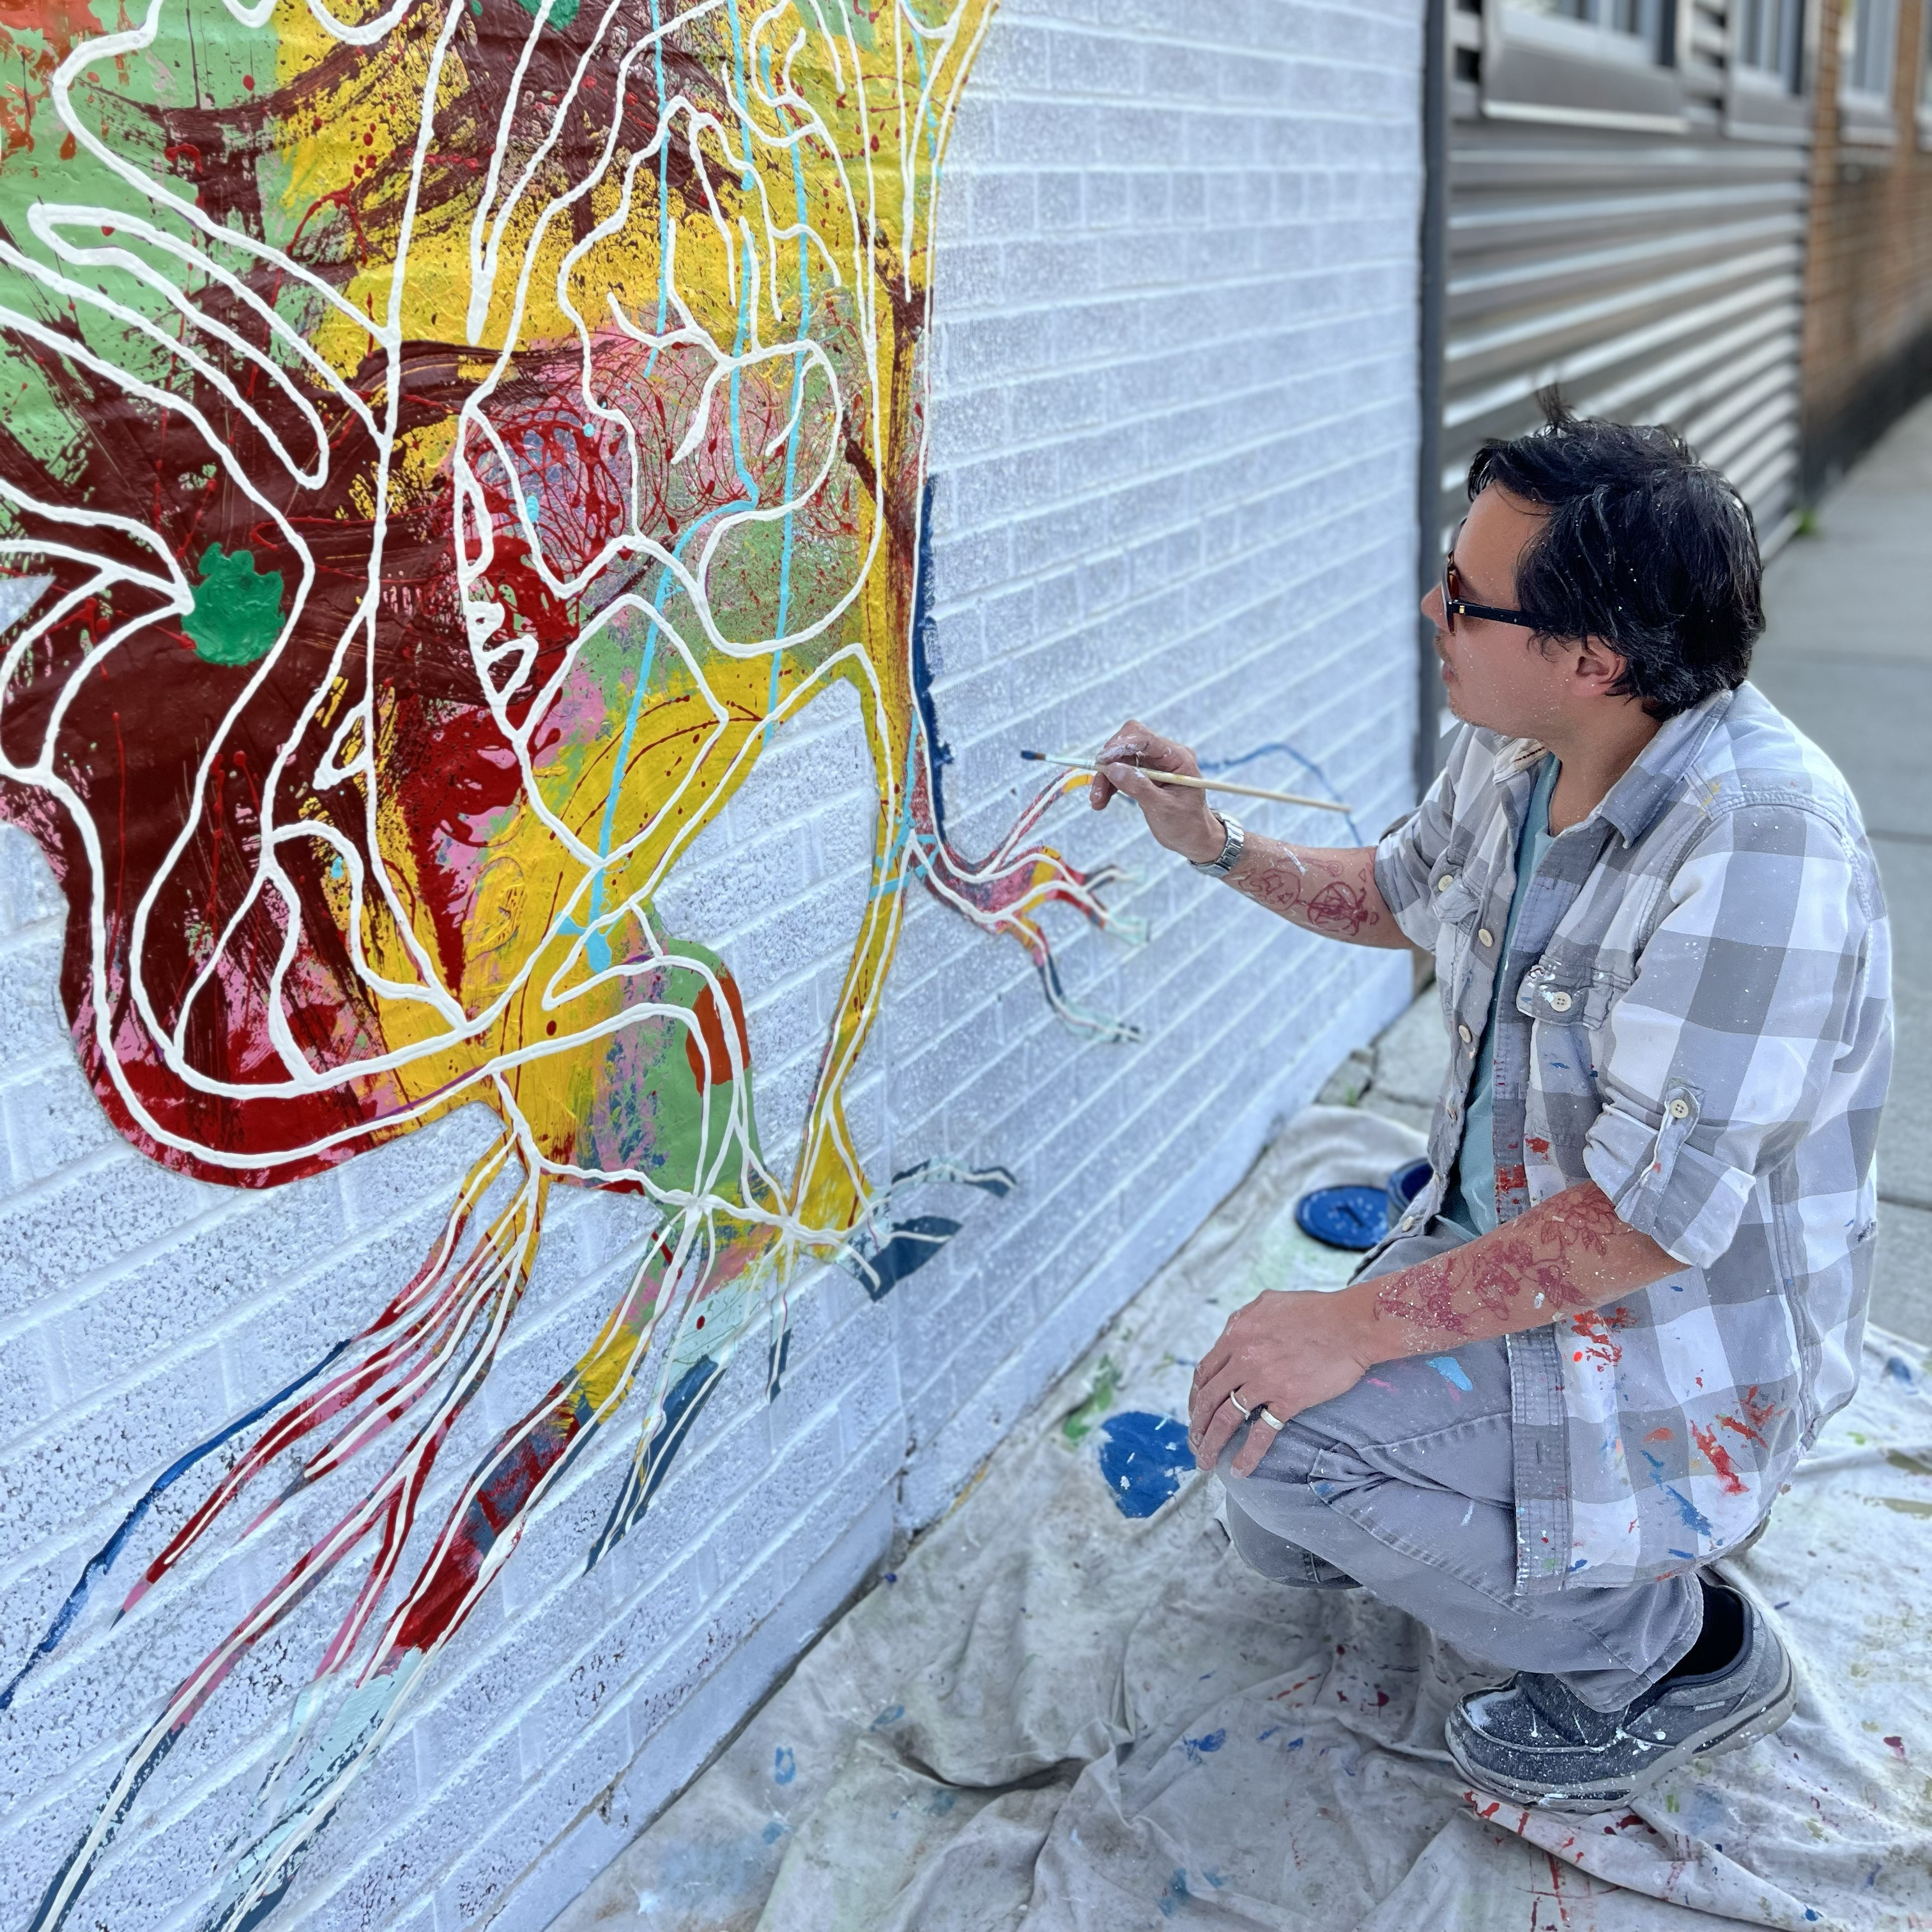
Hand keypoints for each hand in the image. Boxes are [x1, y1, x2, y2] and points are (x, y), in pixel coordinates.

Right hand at [1089, 719, 1223, 865]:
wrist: (1193, 838)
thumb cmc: (1186, 824)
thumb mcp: (1163, 808)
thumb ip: (1139, 786)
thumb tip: (1113, 768)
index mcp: (1178, 758)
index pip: (1146, 738)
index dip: (1120, 745)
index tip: (1102, 760)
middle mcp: (1165, 756)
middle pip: (1129, 744)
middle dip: (1109, 763)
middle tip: (1097, 786)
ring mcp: (1154, 764)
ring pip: (1120, 759)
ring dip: (1105, 777)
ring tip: (1097, 801)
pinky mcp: (1145, 774)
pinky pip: (1121, 771)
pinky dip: (1109, 784)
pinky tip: (1101, 801)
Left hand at [1188, 1287, 1376, 1475]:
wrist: (1353, 1324)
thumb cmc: (1318, 1310)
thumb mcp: (1269, 1303)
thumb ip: (1244, 1319)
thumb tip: (1231, 1334)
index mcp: (1237, 1334)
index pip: (1205, 1371)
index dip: (1196, 1395)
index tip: (1195, 1411)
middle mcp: (1244, 1357)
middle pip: (1208, 1398)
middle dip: (1197, 1424)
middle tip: (1194, 1442)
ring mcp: (1265, 1380)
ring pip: (1226, 1418)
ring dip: (1211, 1443)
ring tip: (1205, 1461)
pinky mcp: (1288, 1399)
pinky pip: (1262, 1433)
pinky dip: (1247, 1454)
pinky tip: (1240, 1469)